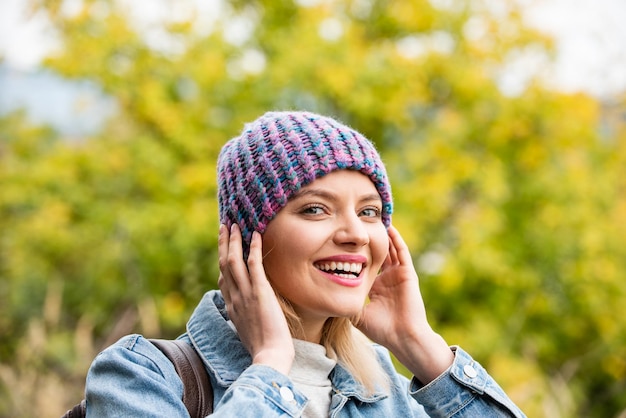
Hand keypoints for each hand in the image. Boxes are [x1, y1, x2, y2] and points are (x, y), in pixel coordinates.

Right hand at [218, 224, 293, 374]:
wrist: (269, 356)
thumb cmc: (263, 347)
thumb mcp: (248, 330)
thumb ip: (245, 316)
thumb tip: (246, 311)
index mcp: (231, 307)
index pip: (223, 278)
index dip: (223, 260)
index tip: (224, 248)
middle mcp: (234, 297)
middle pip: (224, 264)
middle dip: (224, 244)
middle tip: (224, 227)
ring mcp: (245, 294)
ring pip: (234, 261)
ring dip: (234, 240)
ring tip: (235, 224)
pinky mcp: (260, 292)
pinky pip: (254, 265)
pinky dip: (253, 248)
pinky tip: (255, 235)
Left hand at [353, 225, 453, 383]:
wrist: (403, 338)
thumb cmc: (382, 330)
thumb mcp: (357, 314)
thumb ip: (346, 303)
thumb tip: (325, 298)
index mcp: (376, 288)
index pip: (364, 266)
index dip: (355, 255)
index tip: (342, 243)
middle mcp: (387, 279)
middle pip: (377, 254)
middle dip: (368, 241)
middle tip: (358, 224)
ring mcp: (398, 275)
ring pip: (389, 250)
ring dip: (382, 235)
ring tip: (373, 219)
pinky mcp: (407, 274)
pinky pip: (402, 253)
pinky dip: (396, 240)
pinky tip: (389, 227)